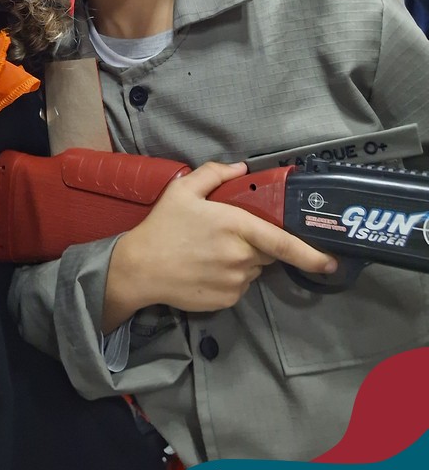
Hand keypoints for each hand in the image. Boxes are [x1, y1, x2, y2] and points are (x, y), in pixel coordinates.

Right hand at [103, 161, 336, 329]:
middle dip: (257, 244)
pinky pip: (240, 287)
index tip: (332, 261)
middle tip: (225, 235)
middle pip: (267, 252)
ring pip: (253, 270)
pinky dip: (231, 278)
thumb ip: (214, 174)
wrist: (139, 269)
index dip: (311, 253)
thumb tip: (242, 168)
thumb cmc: (162, 227)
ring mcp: (235, 282)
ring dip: (243, 261)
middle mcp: (241, 257)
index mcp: (235, 227)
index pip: (282, 242)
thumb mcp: (183, 191)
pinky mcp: (227, 301)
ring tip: (210, 253)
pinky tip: (206, 269)